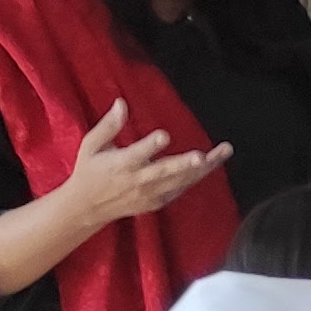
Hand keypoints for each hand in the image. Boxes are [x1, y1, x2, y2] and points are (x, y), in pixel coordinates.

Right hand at [60, 95, 226, 228]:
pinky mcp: (156, 202)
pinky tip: (213, 163)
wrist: (86, 207)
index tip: (163, 136)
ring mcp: (148, 194)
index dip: (150, 146)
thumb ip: (108, 126)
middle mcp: (137, 181)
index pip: (136, 154)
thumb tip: (121, 103)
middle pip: (163, 172)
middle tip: (201, 156)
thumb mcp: (91, 146)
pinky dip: (195, 178)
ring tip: (223, 151)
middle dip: (183, 164)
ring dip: (203, 168)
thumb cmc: (89, 170)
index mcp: (120, 164)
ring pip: (179, 181)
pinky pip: (179, 190)